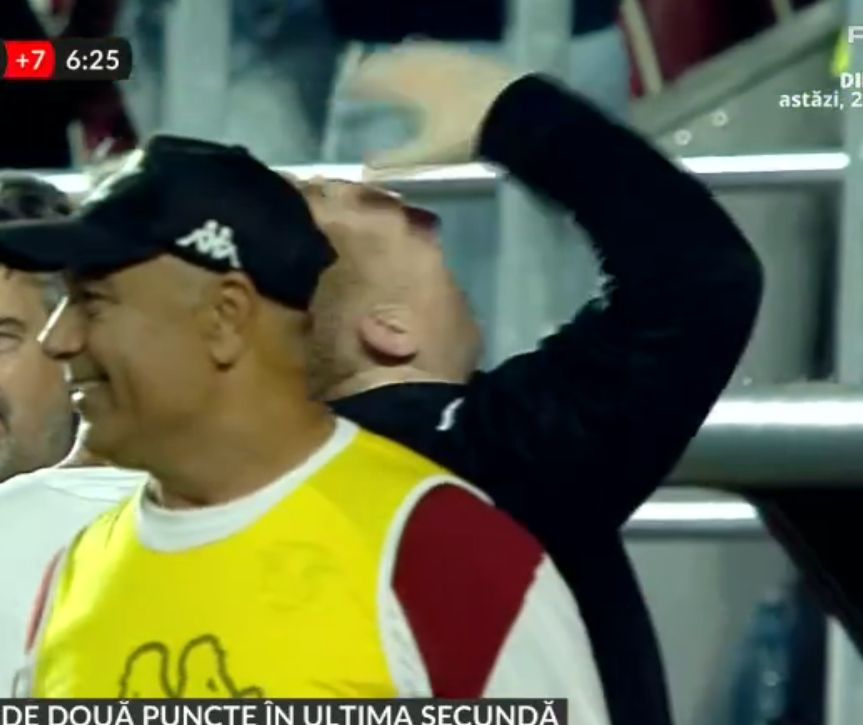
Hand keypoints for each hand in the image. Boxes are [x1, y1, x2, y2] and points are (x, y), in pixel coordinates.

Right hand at [344, 41, 520, 172]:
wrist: (519, 113)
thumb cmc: (469, 135)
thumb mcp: (429, 154)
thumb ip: (396, 162)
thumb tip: (364, 171)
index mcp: (410, 83)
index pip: (375, 79)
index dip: (358, 85)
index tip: (345, 92)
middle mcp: (425, 63)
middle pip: (392, 60)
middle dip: (374, 68)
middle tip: (364, 77)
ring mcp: (450, 57)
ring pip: (415, 52)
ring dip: (398, 58)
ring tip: (391, 65)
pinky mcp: (471, 58)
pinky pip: (438, 51)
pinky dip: (425, 56)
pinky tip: (431, 65)